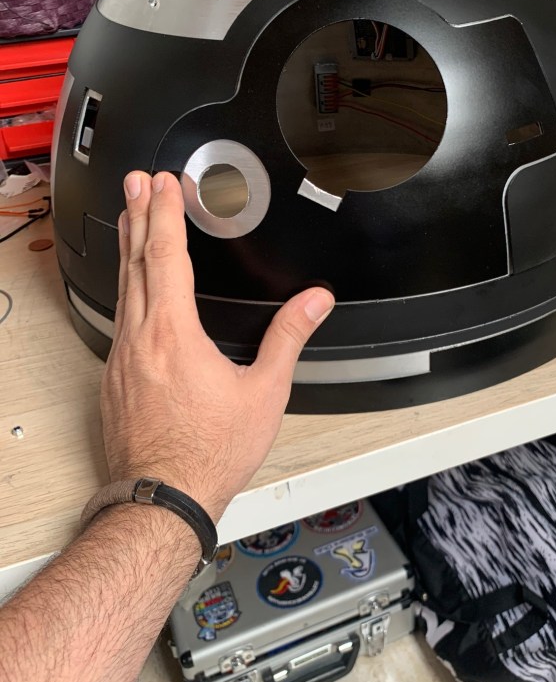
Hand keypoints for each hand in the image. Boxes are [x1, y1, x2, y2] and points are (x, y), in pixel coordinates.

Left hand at [100, 170, 333, 522]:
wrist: (163, 499)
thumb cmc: (208, 453)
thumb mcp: (264, 392)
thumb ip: (289, 338)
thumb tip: (315, 301)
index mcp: (174, 334)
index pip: (166, 256)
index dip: (164, 214)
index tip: (161, 184)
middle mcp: (139, 340)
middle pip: (136, 262)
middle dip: (138, 215)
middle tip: (136, 183)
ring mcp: (120, 359)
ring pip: (122, 288)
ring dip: (129, 248)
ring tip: (132, 220)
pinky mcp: (114, 379)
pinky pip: (118, 317)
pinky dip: (126, 287)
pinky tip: (133, 289)